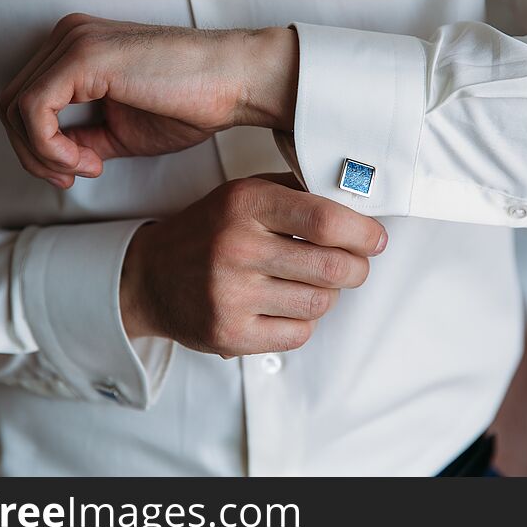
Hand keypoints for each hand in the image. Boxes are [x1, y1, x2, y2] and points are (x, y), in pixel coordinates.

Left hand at [0, 13, 298, 187]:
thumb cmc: (194, 103)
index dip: (38, 147)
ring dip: (42, 153)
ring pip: (14, 108)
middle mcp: (68, 37)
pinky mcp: (80, 57)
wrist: (234, 82)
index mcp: (77, 48)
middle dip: (33, 153)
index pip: (27, 100)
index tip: (76, 172)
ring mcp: (72, 42)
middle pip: (11, 104)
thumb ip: (85, 138)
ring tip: (85, 168)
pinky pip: (33, 111)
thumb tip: (53, 159)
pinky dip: (50, 147)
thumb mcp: (123, 131)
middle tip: (73, 177)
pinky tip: (89, 161)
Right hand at [120, 175, 387, 355]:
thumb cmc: (210, 232)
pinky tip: (286, 306)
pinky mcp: (229, 333)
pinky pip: (299, 333)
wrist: (151, 276)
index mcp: (245, 203)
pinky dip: (303, 322)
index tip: (375, 239)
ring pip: (320, 303)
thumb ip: (297, 193)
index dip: (362, 233)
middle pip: (332, 267)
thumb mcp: (244, 193)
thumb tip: (359, 204)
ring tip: (310, 284)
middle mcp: (237, 246)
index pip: (324, 219)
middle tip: (354, 266)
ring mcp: (231, 294)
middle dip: (356, 269)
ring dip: (328, 295)